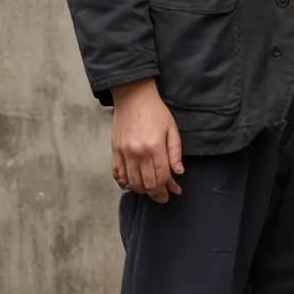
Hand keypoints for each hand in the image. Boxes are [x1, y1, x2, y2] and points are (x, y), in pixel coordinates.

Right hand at [111, 79, 182, 201]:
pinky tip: (132, 185)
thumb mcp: (172, 130)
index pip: (162, 176)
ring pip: (132, 182)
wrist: (133, 97)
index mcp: (155, 147)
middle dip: (157, 193)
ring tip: (150, 190)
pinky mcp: (114, 151)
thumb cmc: (156, 112)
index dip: (168, 188)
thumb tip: (178, 172)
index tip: (174, 192)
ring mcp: (124, 153)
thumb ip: (175, 153)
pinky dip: (124, 183)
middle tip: (163, 196)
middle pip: (147, 183)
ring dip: (142, 190)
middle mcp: (138, 153)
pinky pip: (117, 173)